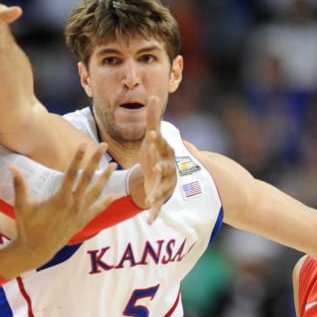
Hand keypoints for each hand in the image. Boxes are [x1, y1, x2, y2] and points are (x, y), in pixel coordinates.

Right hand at [0, 142, 115, 278]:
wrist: (36, 250)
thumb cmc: (27, 227)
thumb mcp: (21, 205)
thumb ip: (19, 185)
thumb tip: (12, 167)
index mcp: (60, 198)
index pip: (72, 173)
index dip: (78, 158)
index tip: (84, 144)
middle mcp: (73, 204)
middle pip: (88, 178)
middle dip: (96, 160)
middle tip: (103, 146)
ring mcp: (79, 214)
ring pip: (96, 191)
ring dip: (105, 178)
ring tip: (113, 165)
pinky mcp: (82, 222)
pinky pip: (96, 210)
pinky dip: (105, 202)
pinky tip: (112, 195)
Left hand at [132, 96, 176, 224]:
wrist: (160, 174)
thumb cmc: (155, 153)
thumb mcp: (154, 137)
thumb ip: (154, 118)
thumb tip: (155, 96)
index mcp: (163, 152)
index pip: (160, 144)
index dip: (156, 140)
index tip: (150, 134)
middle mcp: (167, 168)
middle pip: (165, 168)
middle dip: (161, 168)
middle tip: (155, 168)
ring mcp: (166, 183)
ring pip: (162, 189)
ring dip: (156, 194)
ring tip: (150, 199)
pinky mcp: (161, 197)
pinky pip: (158, 207)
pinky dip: (154, 214)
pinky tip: (149, 221)